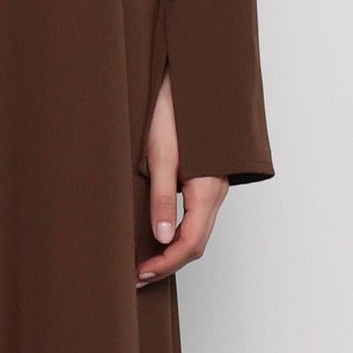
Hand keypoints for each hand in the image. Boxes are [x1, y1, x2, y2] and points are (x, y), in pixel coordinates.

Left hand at [136, 68, 226, 285]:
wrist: (193, 78)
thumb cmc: (173, 111)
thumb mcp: (160, 154)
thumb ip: (162, 197)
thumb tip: (162, 238)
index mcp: (208, 189)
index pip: (190, 243)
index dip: (165, 264)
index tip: (139, 274)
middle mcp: (216, 191)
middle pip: (197, 243)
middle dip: (168, 263)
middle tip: (137, 275)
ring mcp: (213, 186)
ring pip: (198, 231)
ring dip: (173, 251)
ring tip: (144, 260)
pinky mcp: (206, 178)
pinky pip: (197, 216)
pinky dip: (179, 233)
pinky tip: (158, 233)